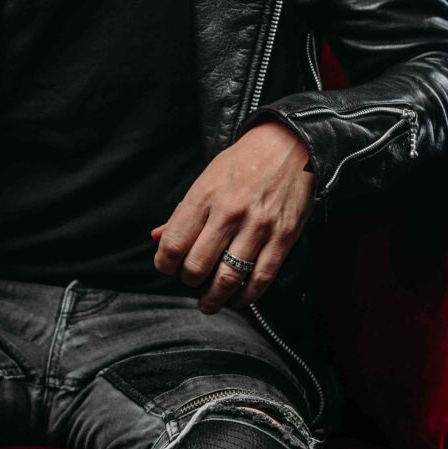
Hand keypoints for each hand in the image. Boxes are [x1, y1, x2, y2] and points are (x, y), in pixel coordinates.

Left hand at [150, 122, 313, 312]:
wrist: (290, 145)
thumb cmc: (243, 161)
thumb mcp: (207, 177)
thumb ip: (182, 211)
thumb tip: (157, 237)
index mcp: (205, 196)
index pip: (174, 243)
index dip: (164, 264)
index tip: (166, 267)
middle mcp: (229, 212)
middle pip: (197, 265)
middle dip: (189, 280)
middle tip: (191, 281)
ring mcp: (258, 226)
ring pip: (229, 277)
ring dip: (215, 297)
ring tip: (209, 303)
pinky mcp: (284, 236)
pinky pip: (262, 276)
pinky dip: (247, 295)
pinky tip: (238, 299)